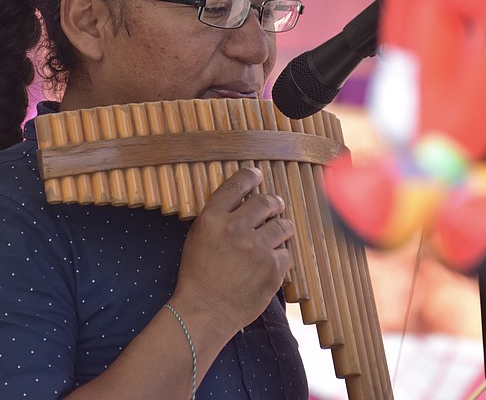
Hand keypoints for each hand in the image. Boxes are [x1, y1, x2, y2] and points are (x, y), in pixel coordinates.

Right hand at [171, 167, 294, 332]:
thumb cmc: (198, 275)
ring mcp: (256, 248)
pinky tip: (271, 263)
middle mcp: (235, 228)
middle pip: (266, 201)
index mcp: (212, 219)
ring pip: (282, 225)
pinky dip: (281, 257)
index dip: (250, 176)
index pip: (236, 185)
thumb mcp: (198, 237)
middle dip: (274, 203)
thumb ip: (219, 217)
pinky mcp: (273, 268)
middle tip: (276, 206)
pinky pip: (287, 253)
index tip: (257, 174)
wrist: (205, 311)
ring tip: (278, 234)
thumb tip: (243, 200)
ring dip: (282, 228)